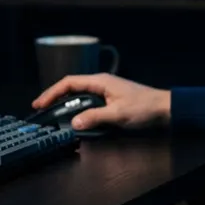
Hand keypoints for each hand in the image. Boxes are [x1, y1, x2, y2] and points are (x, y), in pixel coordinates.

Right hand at [31, 73, 171, 132]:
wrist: (166, 109)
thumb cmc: (144, 107)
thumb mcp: (118, 114)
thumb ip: (95, 117)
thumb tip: (74, 122)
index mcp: (100, 81)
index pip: (69, 83)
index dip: (51, 92)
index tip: (39, 103)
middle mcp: (101, 83)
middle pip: (72, 88)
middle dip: (55, 98)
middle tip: (42, 110)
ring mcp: (106, 91)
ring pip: (80, 96)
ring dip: (67, 104)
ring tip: (54, 114)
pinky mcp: (111, 100)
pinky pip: (89, 102)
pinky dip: (79, 109)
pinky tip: (76, 118)